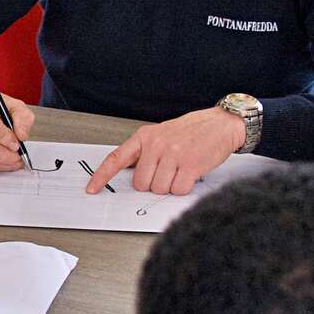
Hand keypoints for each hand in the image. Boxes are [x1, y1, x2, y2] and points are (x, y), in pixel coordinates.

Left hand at [86, 108, 243, 195]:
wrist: (221, 124)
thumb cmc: (192, 131)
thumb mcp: (162, 135)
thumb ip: (145, 153)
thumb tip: (131, 176)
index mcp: (145, 136)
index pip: (117, 158)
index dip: (102, 176)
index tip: (91, 189)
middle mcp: (156, 144)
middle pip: (141, 183)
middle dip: (153, 184)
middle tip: (168, 172)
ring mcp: (173, 154)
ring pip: (159, 189)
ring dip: (171, 185)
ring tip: (181, 170)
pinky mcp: (190, 164)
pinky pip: (178, 190)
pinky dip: (184, 187)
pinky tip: (190, 173)